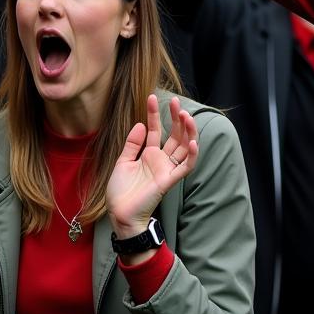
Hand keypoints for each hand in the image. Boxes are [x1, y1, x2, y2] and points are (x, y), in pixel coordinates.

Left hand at [106, 95, 197, 238]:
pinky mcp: (170, 180)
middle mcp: (161, 159)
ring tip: (185, 115)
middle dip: (175, 118)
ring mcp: (167, 169)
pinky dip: (192, 155)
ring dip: (187, 131)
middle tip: (175, 102)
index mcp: (149, 154)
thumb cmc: (121, 192)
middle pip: (174, 134)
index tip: (152, 98)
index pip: (156, 130)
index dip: (154, 114)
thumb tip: (140, 124)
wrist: (120, 215)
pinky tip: (193, 141)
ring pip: (184, 146)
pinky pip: (186, 167)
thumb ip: (132, 144)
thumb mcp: (122, 162)